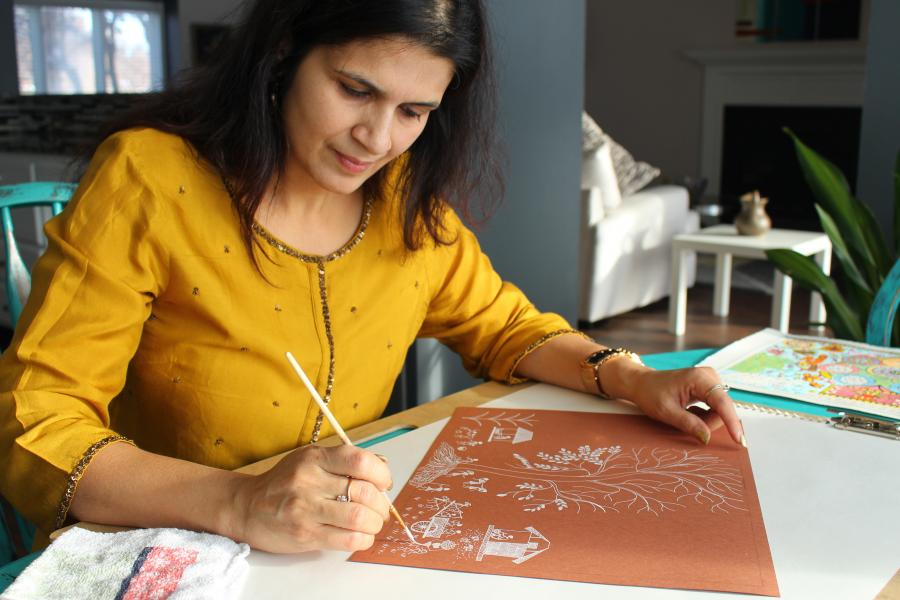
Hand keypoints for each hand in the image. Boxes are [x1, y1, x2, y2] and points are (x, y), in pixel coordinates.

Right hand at [228, 444, 392, 552]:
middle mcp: (310, 481)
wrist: (247, 507)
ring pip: (360, 518)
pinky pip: (348, 540)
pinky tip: (360, 535)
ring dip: (375, 523)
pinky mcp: (305, 535)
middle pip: (365, 492)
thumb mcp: (310, 460)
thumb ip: (341, 463)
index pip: (361, 461)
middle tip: (380, 508)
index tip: (384, 482)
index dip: (382, 473)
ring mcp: (306, 509)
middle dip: (381, 504)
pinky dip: (364, 539)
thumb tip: (381, 473)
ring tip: (372, 523)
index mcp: (315, 458)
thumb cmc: (284, 483)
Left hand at [618, 363, 744, 445]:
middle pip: (722, 409)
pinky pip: (715, 408)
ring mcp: (710, 381)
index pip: (722, 403)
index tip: (739, 440)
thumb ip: (688, 424)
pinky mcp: (709, 387)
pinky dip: (704, 416)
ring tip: (684, 415)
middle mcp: (709, 376)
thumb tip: (707, 438)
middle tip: (686, 423)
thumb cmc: (650, 394)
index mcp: (699, 378)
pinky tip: (688, 411)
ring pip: (720, 410)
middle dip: (708, 422)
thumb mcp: (666, 412)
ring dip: (705, 420)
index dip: (732, 422)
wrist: (642, 383)